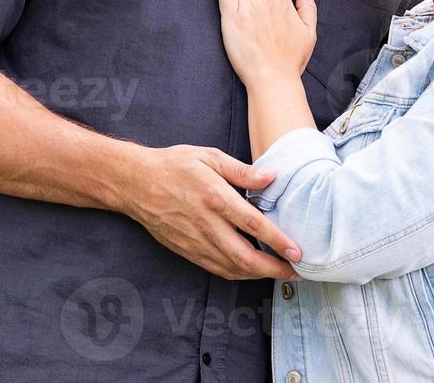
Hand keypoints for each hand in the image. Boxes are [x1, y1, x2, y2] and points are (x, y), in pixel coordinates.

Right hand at [121, 142, 301, 280]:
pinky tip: (252, 271)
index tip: (297, 252)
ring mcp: (195, 242)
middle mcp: (206, 225)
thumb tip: (272, 177)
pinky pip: (217, 269)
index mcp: (215, 198)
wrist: (136, 184)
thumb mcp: (209, 157)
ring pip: (232, 268)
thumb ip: (242, 170)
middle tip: (296, 271)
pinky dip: (238, 274)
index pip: (253, 225)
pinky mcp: (187, 251)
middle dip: (273, 269)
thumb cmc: (174, 165)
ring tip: (280, 273)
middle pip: (245, 257)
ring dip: (259, 275)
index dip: (278, 241)